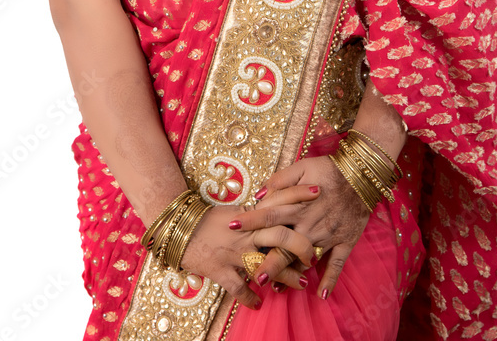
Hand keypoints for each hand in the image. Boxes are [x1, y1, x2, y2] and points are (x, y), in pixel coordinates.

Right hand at [180, 184, 319, 309]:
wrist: (179, 229)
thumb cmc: (208, 219)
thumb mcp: (234, 211)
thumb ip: (255, 213)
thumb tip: (274, 210)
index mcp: (250, 215)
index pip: (279, 201)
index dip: (298, 195)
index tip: (317, 191)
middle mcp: (246, 233)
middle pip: (282, 237)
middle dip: (302, 247)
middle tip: (313, 256)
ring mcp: (234, 253)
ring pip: (268, 266)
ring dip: (287, 278)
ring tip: (302, 283)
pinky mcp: (221, 271)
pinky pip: (239, 289)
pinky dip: (250, 298)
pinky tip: (259, 304)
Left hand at [232, 155, 368, 298]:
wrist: (363, 174)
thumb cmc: (330, 169)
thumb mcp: (303, 166)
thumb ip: (281, 179)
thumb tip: (260, 192)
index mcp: (298, 204)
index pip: (269, 214)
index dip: (250, 220)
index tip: (231, 227)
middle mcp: (310, 223)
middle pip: (285, 245)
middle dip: (268, 261)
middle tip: (252, 275)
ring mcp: (327, 235)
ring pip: (306, 259)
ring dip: (292, 274)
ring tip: (276, 288)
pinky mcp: (345, 241)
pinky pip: (337, 263)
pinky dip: (330, 279)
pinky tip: (321, 294)